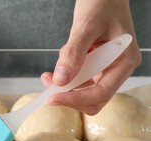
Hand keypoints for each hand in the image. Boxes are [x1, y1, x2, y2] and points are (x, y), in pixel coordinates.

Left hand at [41, 0, 140, 114]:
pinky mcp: (95, 65)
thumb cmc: (101, 3)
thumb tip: (61, 80)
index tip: (52, 98)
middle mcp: (117, 69)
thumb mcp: (85, 27)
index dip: (75, 100)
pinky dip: (66, 75)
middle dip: (68, 95)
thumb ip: (74, 54)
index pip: (100, 93)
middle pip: (92, 99)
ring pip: (83, 90)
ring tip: (53, 68)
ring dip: (64, 84)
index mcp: (124, 62)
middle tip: (48, 84)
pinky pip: (79, 78)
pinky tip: (62, 60)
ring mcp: (106, 68)